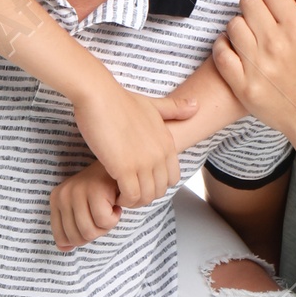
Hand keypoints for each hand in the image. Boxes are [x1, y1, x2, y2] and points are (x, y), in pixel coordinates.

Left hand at [50, 161, 124, 250]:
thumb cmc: (103, 191)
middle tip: (103, 216)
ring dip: (106, 227)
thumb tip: (65, 250)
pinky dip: (114, 218)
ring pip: (90, 232)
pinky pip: (104, 222)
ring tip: (110, 211)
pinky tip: (116, 205)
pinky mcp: (94, 190)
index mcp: (57, 200)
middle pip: (77, 238)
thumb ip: (72, 228)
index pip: (61, 238)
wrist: (121, 167)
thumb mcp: (83, 209)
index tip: (91, 226)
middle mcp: (63, 195)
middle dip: (95, 233)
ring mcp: (78, 192)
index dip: (79, 240)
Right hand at [73, 75, 195, 208]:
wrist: (99, 96)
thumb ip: (174, 108)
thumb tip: (197, 105)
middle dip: (146, 194)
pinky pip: (131, 196)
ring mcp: (143, 162)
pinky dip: (124, 199)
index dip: (158, 183)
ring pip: (147, 196)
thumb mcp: (153, 104)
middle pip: (160, 190)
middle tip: (129, 190)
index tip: (142, 181)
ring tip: (121, 194)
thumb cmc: (120, 99)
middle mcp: (159, 155)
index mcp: (167, 143)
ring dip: (134, 200)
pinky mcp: (124, 168)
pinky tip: (115, 192)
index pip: (173, 178)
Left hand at [211, 0, 295, 146]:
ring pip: (233, 24)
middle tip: (262, 18)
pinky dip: (224, 46)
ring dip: (241, 25)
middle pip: (248, 3)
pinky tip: (236, 48)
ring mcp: (257, 67)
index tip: (275, 5)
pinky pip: (220, 53)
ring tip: (252, 35)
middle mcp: (276, 46)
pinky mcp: (242, 86)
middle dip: (255, 5)